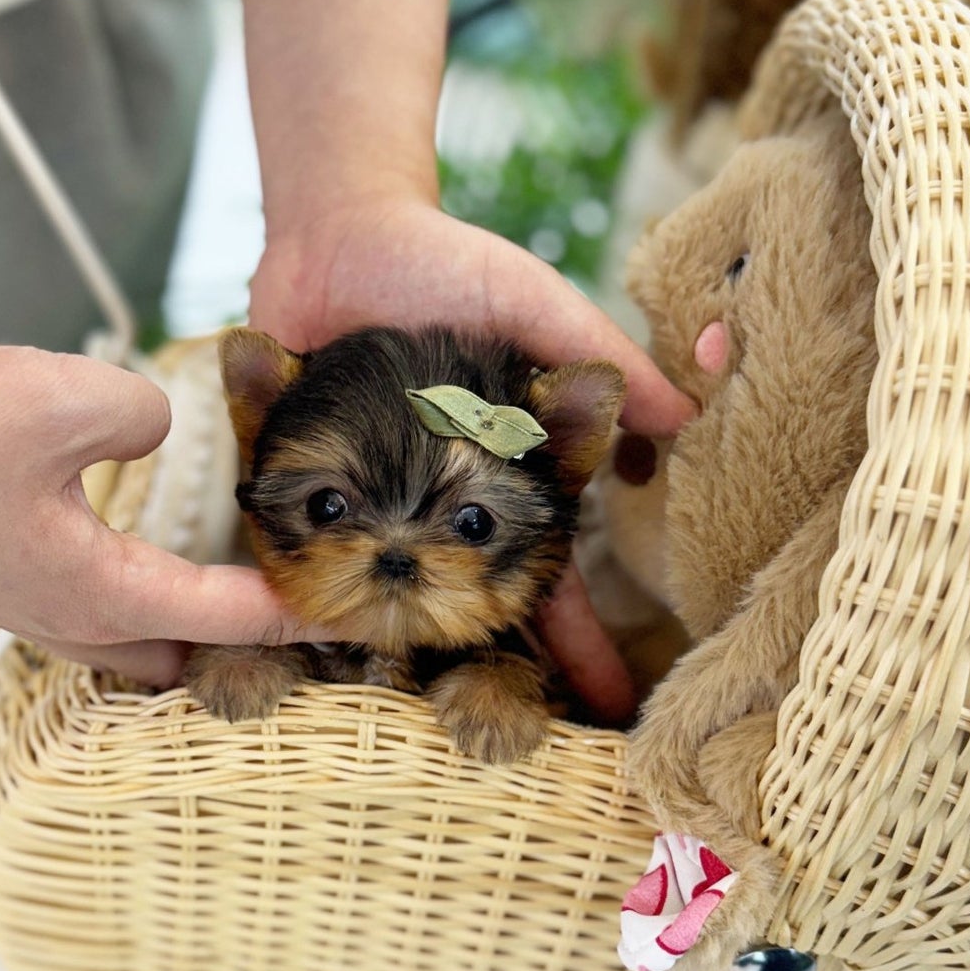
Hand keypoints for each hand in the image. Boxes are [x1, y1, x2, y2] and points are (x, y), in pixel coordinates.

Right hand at [0, 337, 306, 685]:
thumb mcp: (52, 402)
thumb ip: (137, 412)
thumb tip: (162, 426)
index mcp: (97, 594)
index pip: (223, 617)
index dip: (292, 612)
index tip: (347, 609)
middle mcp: (68, 618)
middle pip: (180, 658)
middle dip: (240, 646)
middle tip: (292, 606)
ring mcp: (27, 605)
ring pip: (132, 639)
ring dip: (186, 623)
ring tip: (233, 581)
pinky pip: (90, 605)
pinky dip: (136, 592)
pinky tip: (137, 539)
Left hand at [250, 196, 690, 717]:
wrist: (340, 227)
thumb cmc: (449, 266)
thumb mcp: (534, 305)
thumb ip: (600, 357)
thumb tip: (689, 414)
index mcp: (495, 484)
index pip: (548, 578)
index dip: (583, 642)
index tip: (614, 708)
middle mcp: (429, 507)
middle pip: (461, 609)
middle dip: (482, 671)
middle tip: (495, 743)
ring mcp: (360, 504)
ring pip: (375, 595)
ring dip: (378, 647)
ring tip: (389, 717)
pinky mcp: (289, 485)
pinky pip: (287, 541)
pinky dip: (279, 582)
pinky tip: (281, 635)